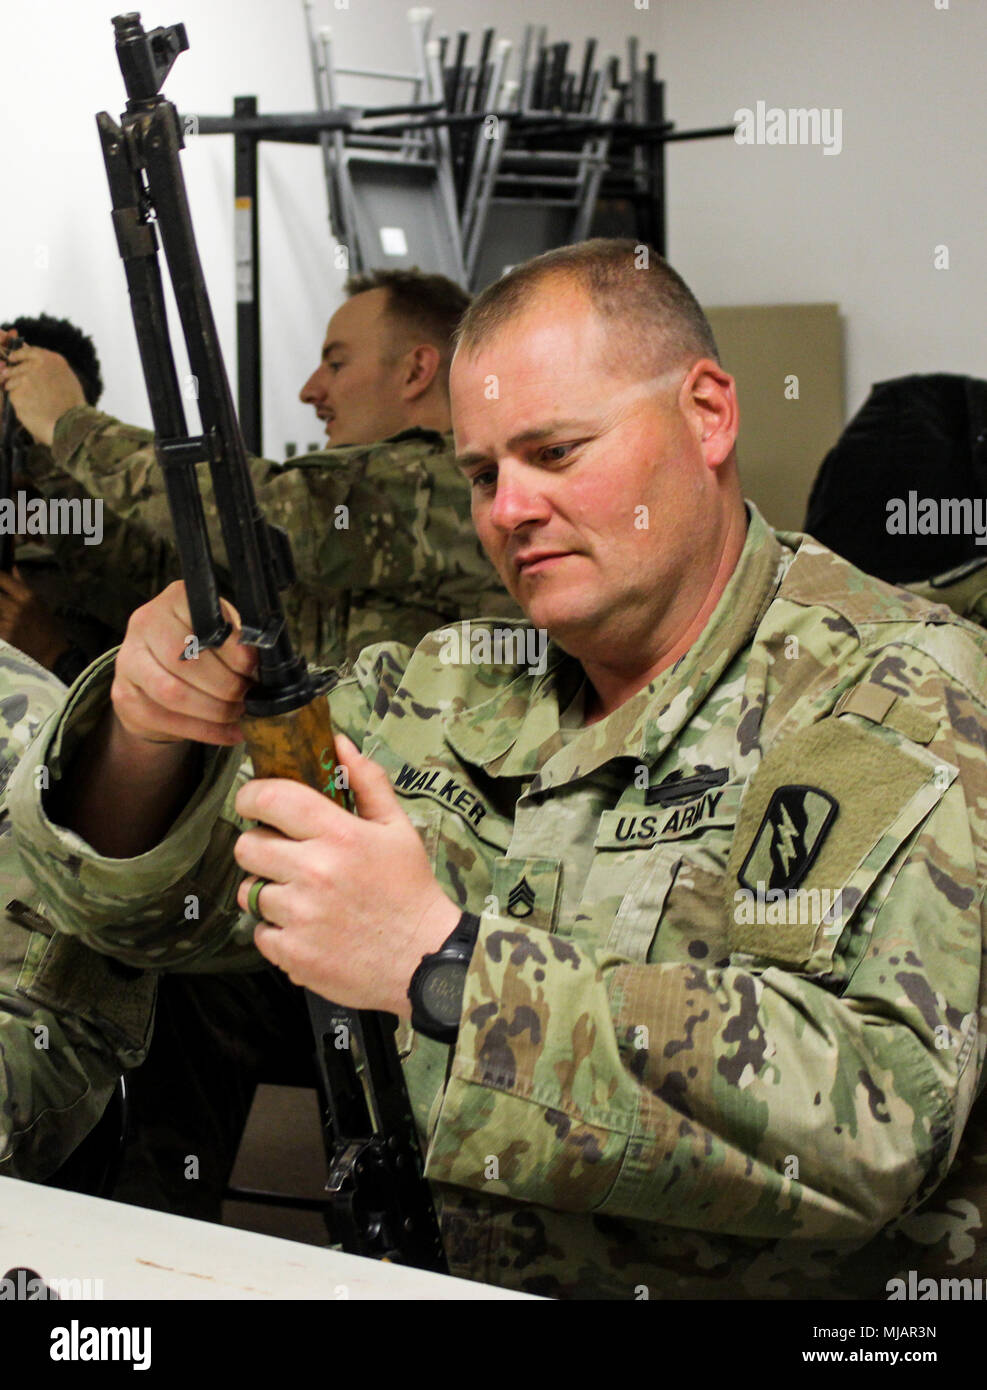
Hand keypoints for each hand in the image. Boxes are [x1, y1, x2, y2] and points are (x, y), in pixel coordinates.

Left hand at [0, 340, 84, 445]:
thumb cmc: (72, 406)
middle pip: (16, 367)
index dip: (18, 355)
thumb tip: (32, 363)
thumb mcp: (67, 379)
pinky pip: (13, 397)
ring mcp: (26, 379)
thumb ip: (50, 369)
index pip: (28, 351)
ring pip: (11, 382)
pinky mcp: (18, 394)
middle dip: (13, 375)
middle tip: (17, 386)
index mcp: (52, 360)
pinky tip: (32, 410)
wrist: (71, 425)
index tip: (12, 359)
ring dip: (16, 391)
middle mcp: (37, 366)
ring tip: (31, 403)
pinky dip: (19, 404)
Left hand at [0, 566, 71, 669]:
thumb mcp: (40, 603)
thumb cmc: (48, 627)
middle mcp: (17, 606)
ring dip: (0, 612)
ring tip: (6, 614)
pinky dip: (0, 624)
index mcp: (27, 596)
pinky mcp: (5, 635)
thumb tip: (13, 568)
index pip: (2, 579)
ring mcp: (9, 621)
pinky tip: (6, 625)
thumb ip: (23, 586)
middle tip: (3, 603)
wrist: (52, 653)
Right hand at [111, 579, 256, 746]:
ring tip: (238, 714)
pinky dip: (203, 731)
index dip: (232, 650)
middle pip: (185, 660)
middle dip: (225, 685)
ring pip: (172, 692)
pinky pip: (165, 719)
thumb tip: (263, 669)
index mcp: (175, 599)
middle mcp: (145, 623)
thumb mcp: (222, 635)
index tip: (253, 668)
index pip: (203, 622)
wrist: (159, 677)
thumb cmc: (201, 649)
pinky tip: (227, 733)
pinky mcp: (123, 695)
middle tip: (248, 698)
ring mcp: (128, 660)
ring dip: (214, 710)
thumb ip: (239, 645)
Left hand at [235, 733, 459, 1015]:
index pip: (271, 798)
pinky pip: (260, 932)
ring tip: (300, 897)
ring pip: (249, 892)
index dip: (252, 796)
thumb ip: (367, 781)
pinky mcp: (293, 953)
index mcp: (340, 835)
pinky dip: (277, 931)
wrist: (424, 959)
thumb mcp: (397, 828)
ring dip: (269, 892)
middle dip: (261, 847)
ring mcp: (300, 916)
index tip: (255, 803)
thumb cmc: (410, 889)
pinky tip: (306, 928)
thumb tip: (338, 742)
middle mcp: (314, 872)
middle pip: (247, 846)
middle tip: (284, 856)